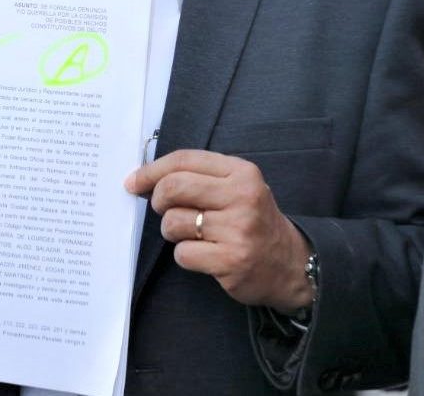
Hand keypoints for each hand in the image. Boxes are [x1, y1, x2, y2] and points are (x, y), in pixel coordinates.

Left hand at [125, 149, 312, 312]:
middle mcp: (242, 197)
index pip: (184, 160)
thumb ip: (199, 177)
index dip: (152, 170)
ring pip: (174, 223)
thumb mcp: (237, 187)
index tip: (134, 181)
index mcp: (241, 172)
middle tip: (163, 209)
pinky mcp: (231, 261)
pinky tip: (204, 254)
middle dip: (158, 199)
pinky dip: (186, 255)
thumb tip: (144, 179)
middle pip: (173, 188)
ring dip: (173, 231)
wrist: (289, 263)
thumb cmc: (252, 219)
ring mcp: (238, 230)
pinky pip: (183, 254)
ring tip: (192, 234)